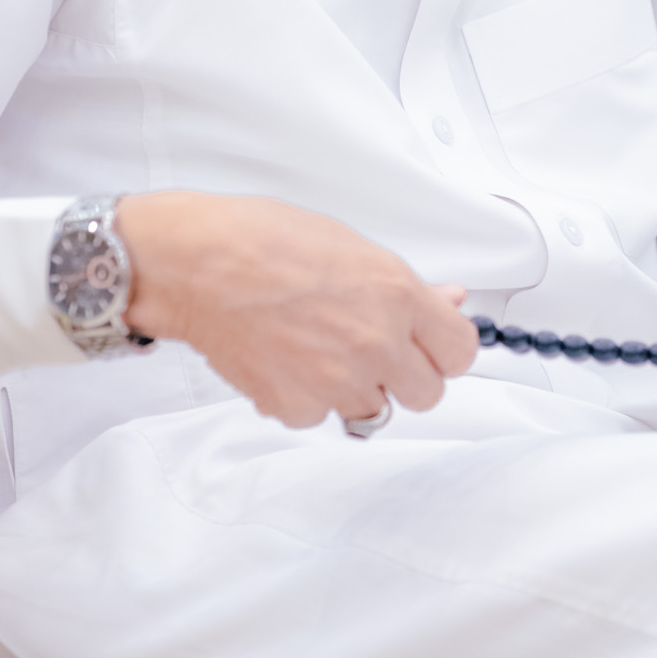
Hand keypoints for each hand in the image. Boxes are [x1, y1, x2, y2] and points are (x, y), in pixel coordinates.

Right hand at [117, 192, 477, 429]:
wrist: (195, 264)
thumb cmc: (262, 241)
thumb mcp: (350, 247)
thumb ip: (406, 287)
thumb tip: (447, 300)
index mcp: (397, 296)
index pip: (460, 351)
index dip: (443, 348)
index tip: (428, 345)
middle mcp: (376, 343)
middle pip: (427, 393)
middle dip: (404, 375)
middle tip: (372, 350)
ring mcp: (337, 381)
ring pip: (373, 409)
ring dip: (353, 388)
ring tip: (317, 349)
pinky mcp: (296, 407)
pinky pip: (319, 416)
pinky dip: (305, 397)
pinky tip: (285, 360)